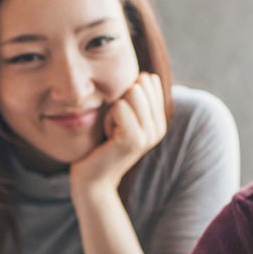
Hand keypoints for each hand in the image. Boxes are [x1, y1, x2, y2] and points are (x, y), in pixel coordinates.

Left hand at [69, 72, 167, 195]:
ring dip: (112, 109)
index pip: (150, 81)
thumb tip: (145, 75)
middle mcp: (159, 127)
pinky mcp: (133, 140)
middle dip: (119, 99)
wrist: (93, 178)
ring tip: (111, 131)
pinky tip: (108, 136)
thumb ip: (135, 98)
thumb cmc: (102, 144)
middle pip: (141, 85)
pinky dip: (108, 117)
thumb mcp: (121, 117)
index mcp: (159, 120)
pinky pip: (120, 106)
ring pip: (132, 93)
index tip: (119, 117)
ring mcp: (148, 135)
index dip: (126, 94)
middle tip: (113, 125)